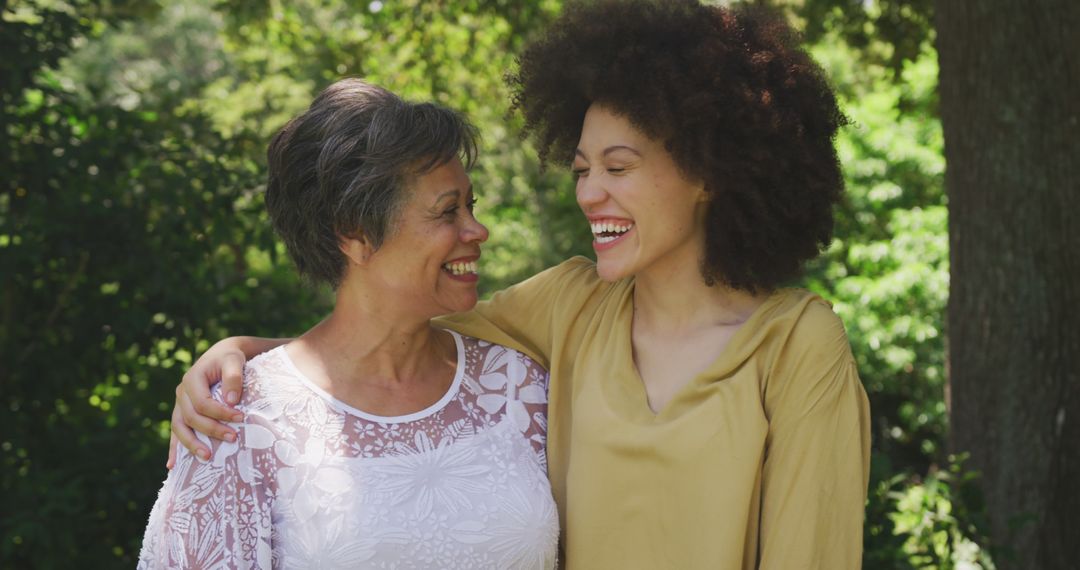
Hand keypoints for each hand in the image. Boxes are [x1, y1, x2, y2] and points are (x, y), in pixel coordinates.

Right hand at [166, 340, 245, 467]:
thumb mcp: (233, 361)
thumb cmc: (229, 359)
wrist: (221, 357)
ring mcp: (179, 405)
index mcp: (192, 379)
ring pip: (179, 428)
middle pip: (191, 417)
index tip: (240, 418)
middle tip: (233, 438)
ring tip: (207, 457)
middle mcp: (181, 393)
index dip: (220, 413)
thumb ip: (233, 378)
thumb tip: (232, 401)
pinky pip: (176, 432)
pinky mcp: (182, 413)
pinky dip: (174, 449)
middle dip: (211, 430)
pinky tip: (172, 466)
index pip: (202, 402)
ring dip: (191, 444)